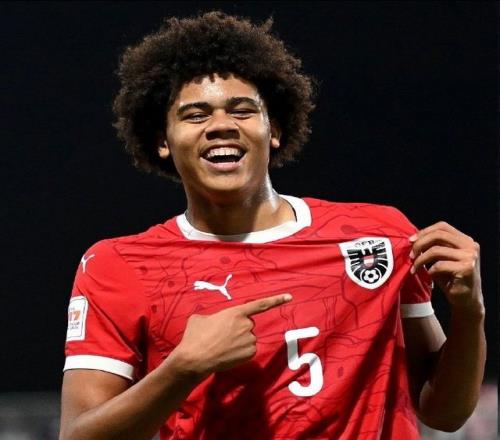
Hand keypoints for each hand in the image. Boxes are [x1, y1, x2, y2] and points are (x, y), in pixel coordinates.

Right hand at [172, 293, 292, 376]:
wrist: (195, 358)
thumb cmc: (195, 336)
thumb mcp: (200, 318)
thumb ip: (212, 316)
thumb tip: (211, 321)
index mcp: (236, 313)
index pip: (260, 305)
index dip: (276, 300)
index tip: (289, 297)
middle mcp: (246, 325)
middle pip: (248, 324)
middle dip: (239, 328)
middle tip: (222, 335)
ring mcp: (250, 340)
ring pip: (248, 338)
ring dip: (238, 341)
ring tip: (221, 346)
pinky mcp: (250, 353)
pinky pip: (248, 350)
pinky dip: (240, 352)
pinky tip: (227, 354)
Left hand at [410, 221, 482, 312]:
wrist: (465, 299)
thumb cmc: (450, 278)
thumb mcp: (441, 258)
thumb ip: (434, 246)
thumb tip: (413, 239)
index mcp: (465, 240)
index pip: (442, 226)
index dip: (424, 231)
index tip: (411, 241)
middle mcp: (470, 245)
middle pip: (438, 235)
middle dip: (420, 244)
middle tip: (410, 255)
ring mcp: (470, 256)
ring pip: (436, 250)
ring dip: (420, 259)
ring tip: (415, 267)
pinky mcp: (467, 268)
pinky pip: (439, 265)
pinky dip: (429, 270)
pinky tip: (429, 275)